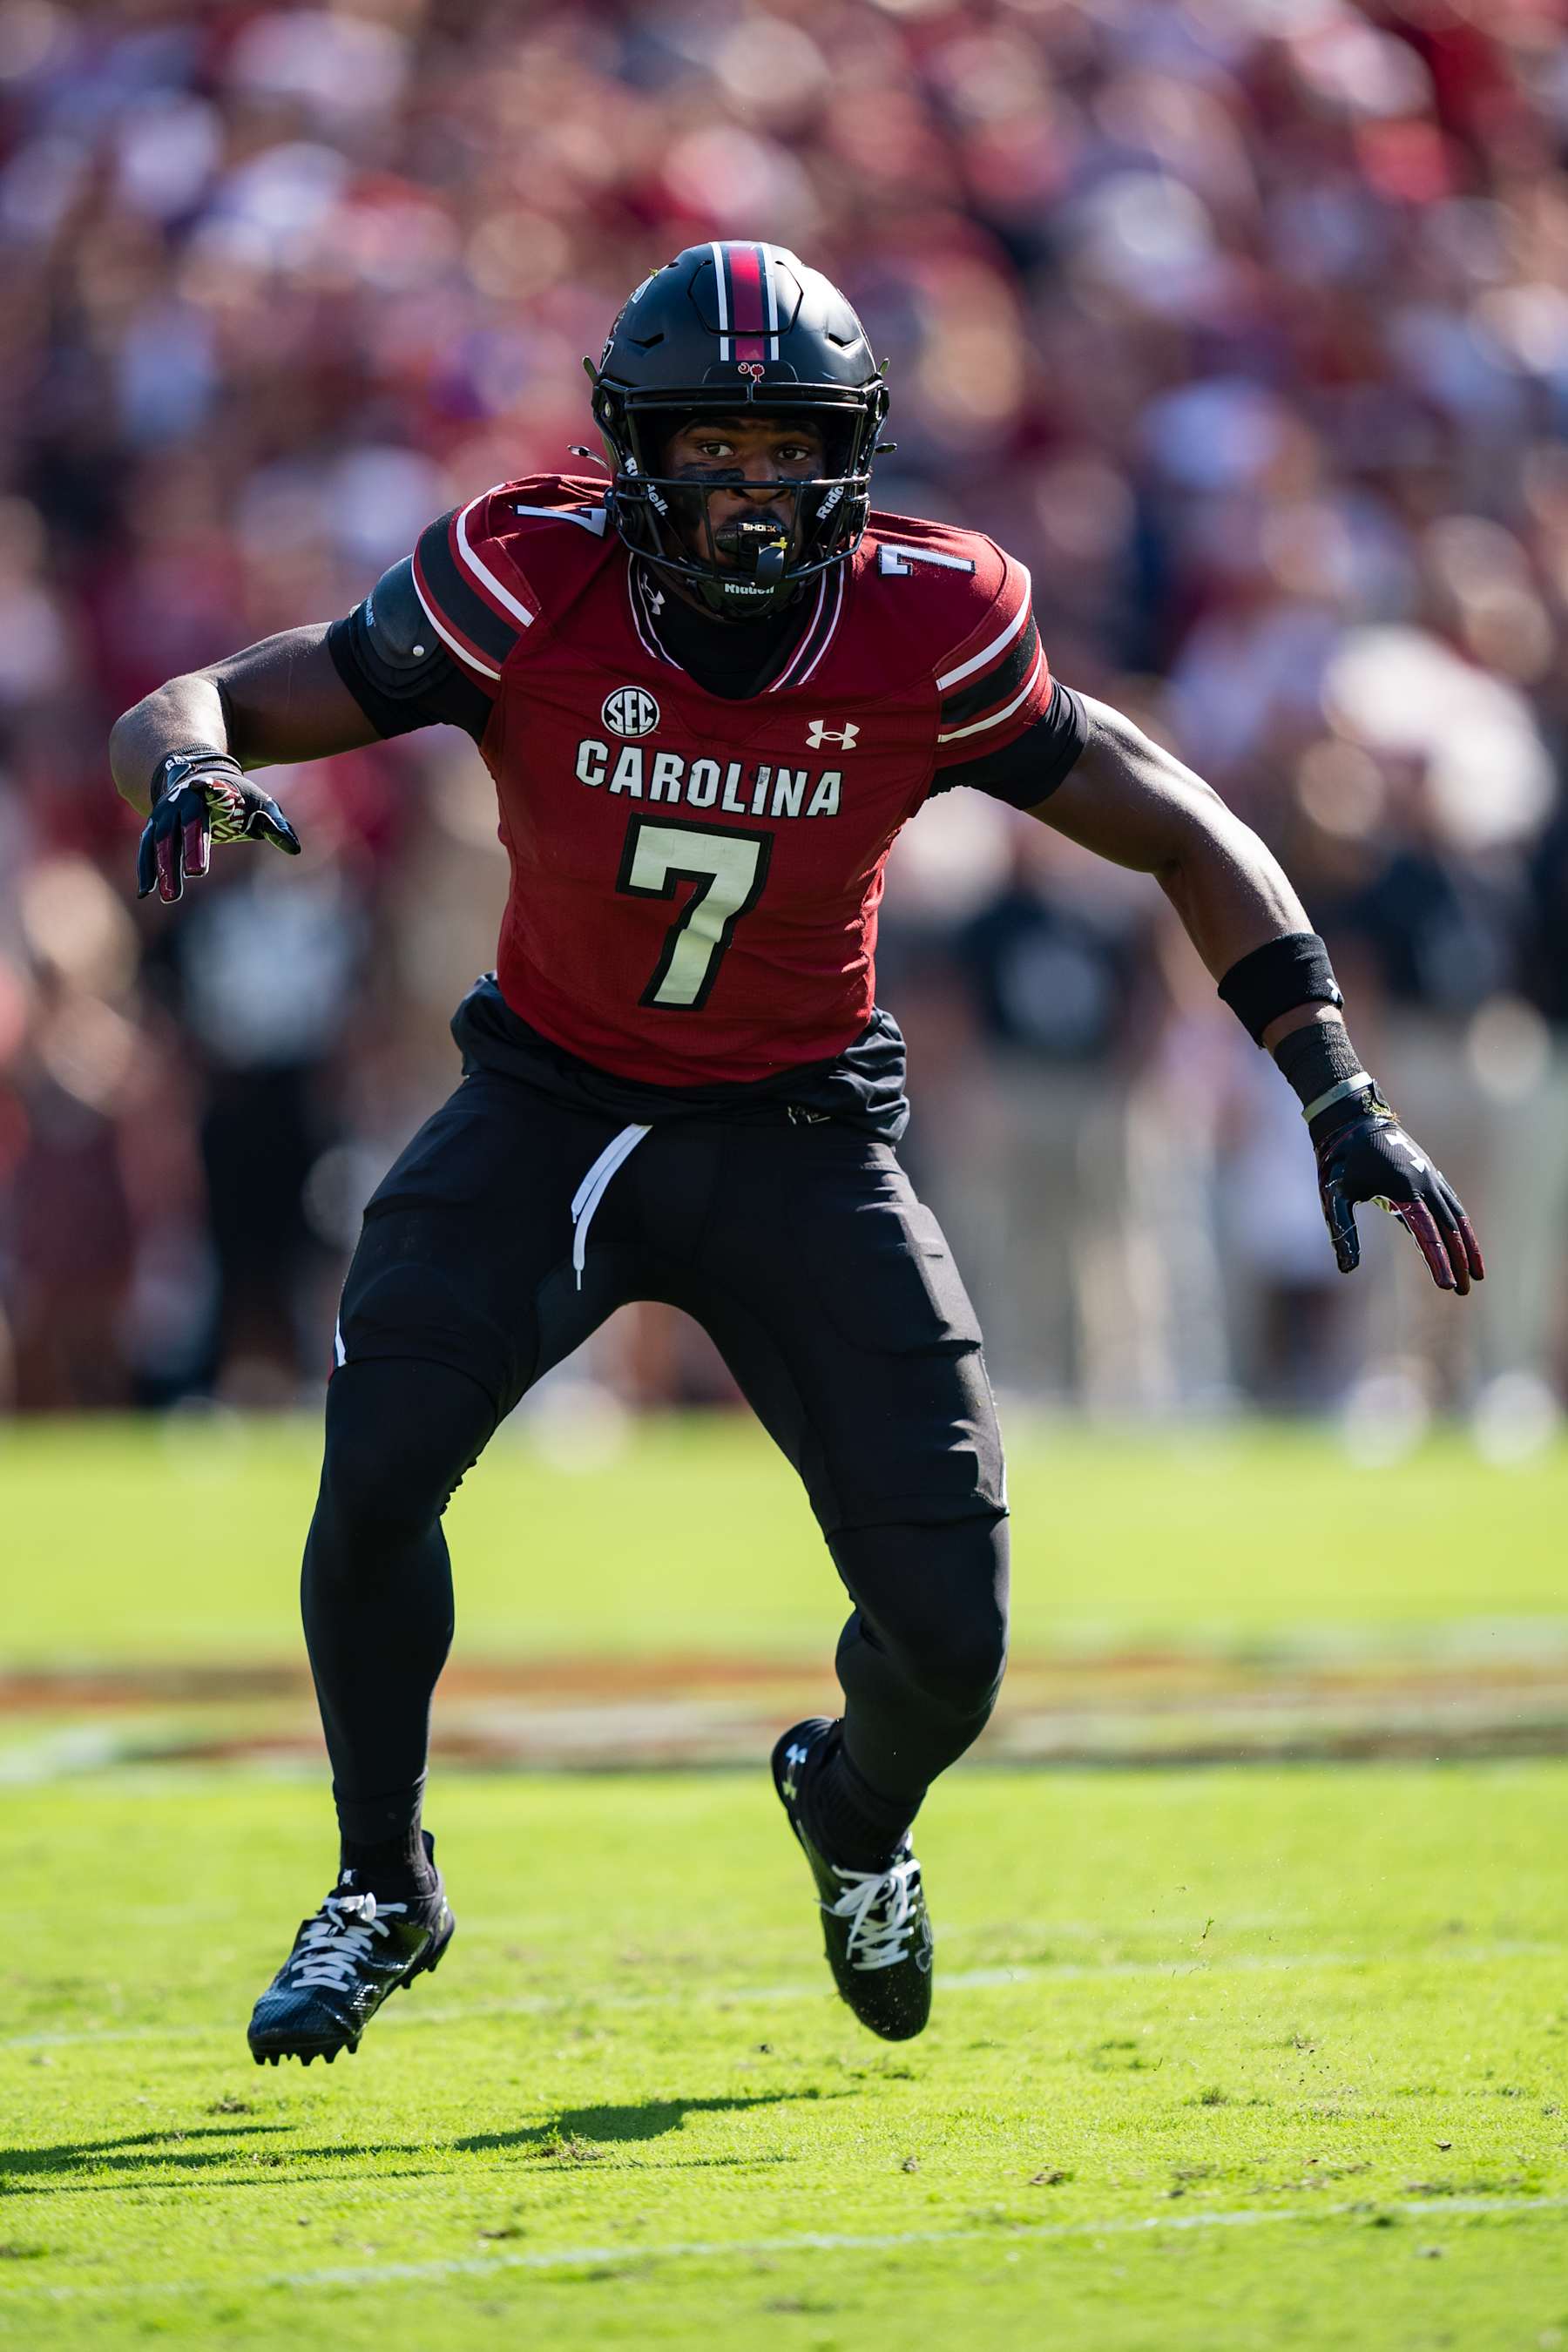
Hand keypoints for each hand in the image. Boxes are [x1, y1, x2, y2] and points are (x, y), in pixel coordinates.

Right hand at [135, 751, 300, 903]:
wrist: (194, 775)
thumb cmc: (235, 797)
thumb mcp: (260, 804)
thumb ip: (276, 825)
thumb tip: (295, 849)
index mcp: (210, 789)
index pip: (211, 791)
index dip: (209, 789)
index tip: (204, 787)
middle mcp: (181, 799)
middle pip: (183, 823)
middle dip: (188, 846)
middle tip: (197, 872)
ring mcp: (163, 813)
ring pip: (160, 840)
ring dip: (163, 867)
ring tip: (170, 896)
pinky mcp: (153, 827)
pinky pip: (146, 849)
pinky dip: (145, 869)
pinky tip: (146, 893)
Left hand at [1315, 1100, 1483, 1295]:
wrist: (1354, 1119)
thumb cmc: (1341, 1160)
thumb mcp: (1336, 1197)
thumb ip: (1344, 1233)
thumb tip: (1346, 1270)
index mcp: (1403, 1190)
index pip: (1427, 1235)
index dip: (1439, 1262)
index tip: (1447, 1286)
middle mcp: (1424, 1183)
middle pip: (1449, 1230)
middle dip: (1459, 1262)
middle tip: (1464, 1293)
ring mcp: (1431, 1177)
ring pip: (1457, 1218)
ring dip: (1468, 1246)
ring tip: (1478, 1276)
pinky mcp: (1431, 1174)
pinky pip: (1453, 1205)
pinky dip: (1462, 1227)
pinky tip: (1464, 1243)